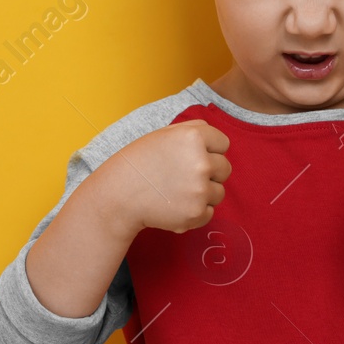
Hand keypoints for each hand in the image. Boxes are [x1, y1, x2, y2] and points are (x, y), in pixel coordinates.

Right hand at [97, 120, 231, 239]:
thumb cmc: (139, 162)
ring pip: (219, 192)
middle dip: (209, 172)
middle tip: (183, 176)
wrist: (119, 195)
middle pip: (225, 168)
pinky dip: (196, 211)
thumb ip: (193, 130)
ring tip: (177, 191)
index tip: (192, 157)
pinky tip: (175, 205)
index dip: (209, 150)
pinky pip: (210, 212)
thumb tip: (216, 138)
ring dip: (203, 193)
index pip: (223, 143)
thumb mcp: (164, 135)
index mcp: (193, 137)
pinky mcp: (196, 213)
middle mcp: (201, 162)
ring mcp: (200, 190)